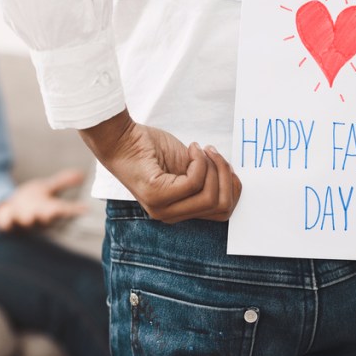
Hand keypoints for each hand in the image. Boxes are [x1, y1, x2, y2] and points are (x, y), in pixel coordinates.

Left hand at [0, 168, 89, 231]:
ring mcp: (24, 221)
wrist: (8, 211)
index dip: (76, 210)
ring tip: (30, 216)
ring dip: (29, 219)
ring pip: (28, 222)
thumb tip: (82, 173)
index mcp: (51, 209)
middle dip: (51, 216)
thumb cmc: (32, 201)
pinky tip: (8, 211)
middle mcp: (40, 217)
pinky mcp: (9, 222)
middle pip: (48, 219)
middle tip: (54, 212)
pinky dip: (8, 219)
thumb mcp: (48, 188)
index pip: (66, 210)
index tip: (86, 208)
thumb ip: (63, 182)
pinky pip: (8, 223)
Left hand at [79, 110, 241, 223]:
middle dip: (226, 177)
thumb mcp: (188, 166)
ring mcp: (162, 209)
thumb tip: (232, 181)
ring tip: (202, 149)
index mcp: (180, 211)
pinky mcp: (157, 196)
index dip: (233, 188)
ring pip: (209, 197)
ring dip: (213, 168)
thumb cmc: (153, 149)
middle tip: (215, 154)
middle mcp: (171, 215)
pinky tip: (192, 148)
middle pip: (220, 207)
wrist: (122, 139)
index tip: (226, 164)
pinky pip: (194, 183)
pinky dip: (199, 162)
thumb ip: (207, 179)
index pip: (221, 213)